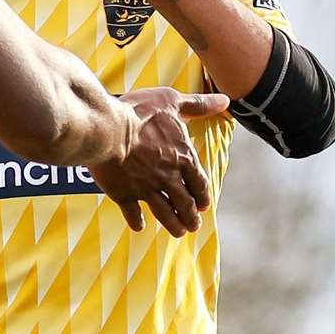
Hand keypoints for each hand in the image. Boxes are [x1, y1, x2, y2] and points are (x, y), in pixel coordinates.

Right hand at [88, 88, 228, 235]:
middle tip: (192, 225)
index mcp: (182, 157)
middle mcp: (168, 177)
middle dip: (190, 216)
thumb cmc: (140, 113)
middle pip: (185, 202)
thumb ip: (197, 105)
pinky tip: (139, 227)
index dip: (202, 195)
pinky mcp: (124, 193)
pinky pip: (133, 212)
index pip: (198, 182)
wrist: (109, 130)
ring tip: (178, 232)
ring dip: (173, 224)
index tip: (203, 206)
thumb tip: (225, 101)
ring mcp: (146, 187)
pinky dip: (137, 221)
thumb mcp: (171, 102)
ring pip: (165, 212)